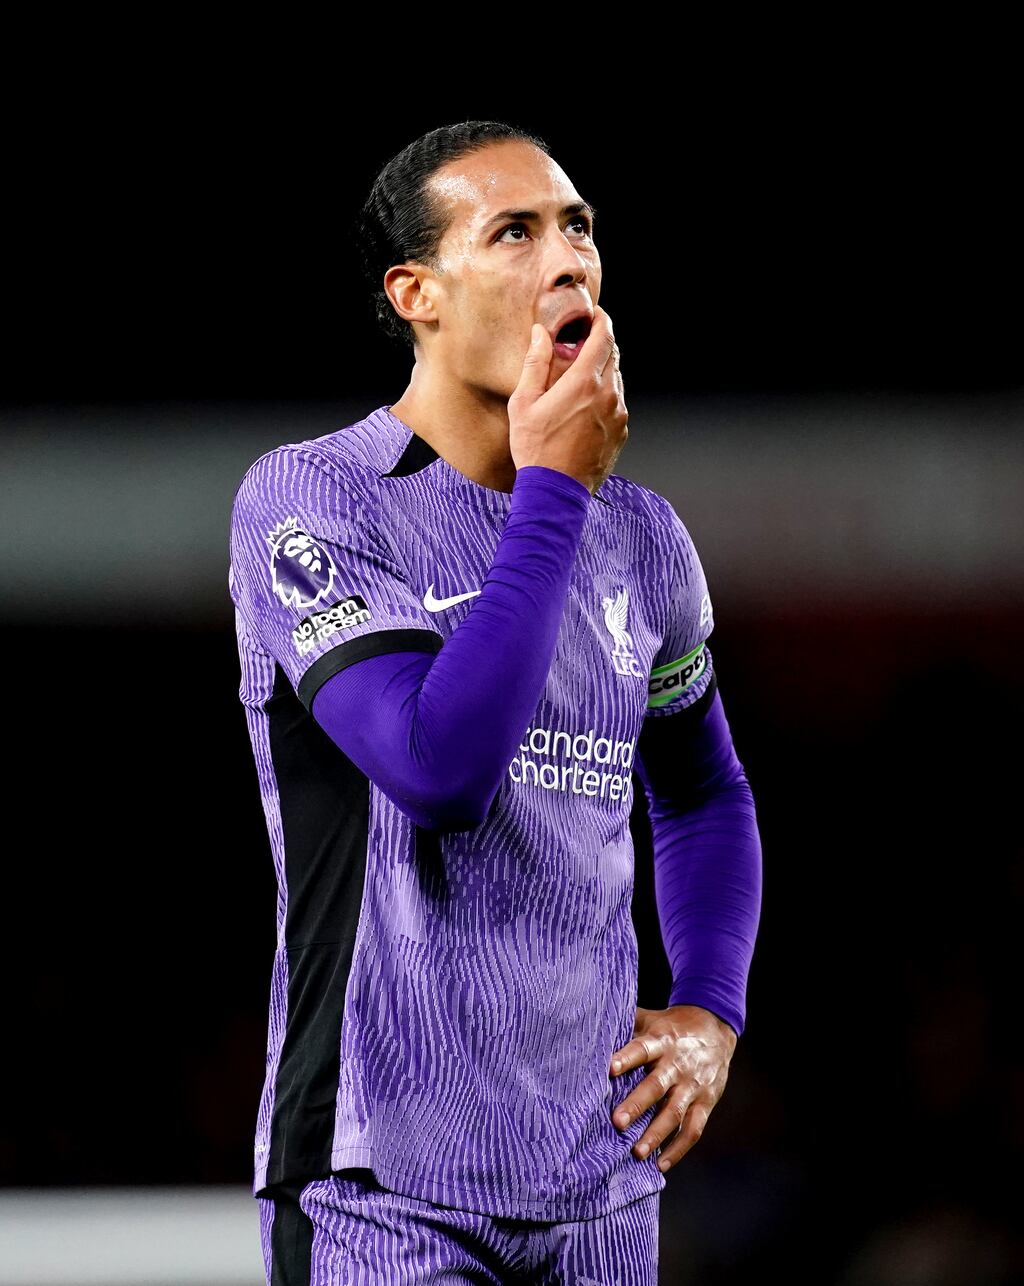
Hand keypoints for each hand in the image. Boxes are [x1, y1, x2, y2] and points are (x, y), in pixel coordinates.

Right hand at [508, 305, 627, 494]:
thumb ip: (535, 364)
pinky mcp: (620, 433)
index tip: (594, 314)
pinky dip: (604, 397)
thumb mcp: (524, 404)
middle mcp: (608, 395)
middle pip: (613, 356)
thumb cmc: (535, 449)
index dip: (601, 320)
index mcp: (584, 382)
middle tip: (581, 344)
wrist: (555, 492)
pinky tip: (584, 407)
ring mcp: (618, 416)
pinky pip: (617, 405)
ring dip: (601, 372)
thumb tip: (540, 334)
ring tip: (579, 379)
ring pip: (616, 381)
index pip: (604, 337)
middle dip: (599, 345)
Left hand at [608, 1003, 737, 1172]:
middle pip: (657, 1085)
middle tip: (617, 1122)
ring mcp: (693, 1086)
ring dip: (656, 1134)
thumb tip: (590, 1029)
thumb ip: (626, 1025)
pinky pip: (693, 1129)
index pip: (642, 1049)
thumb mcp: (650, 1019)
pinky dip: (678, 1149)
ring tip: (636, 1152)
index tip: (609, 1068)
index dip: (626, 1058)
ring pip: (674, 1112)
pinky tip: (660, 1164)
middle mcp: (678, 1064)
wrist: (716, 1028)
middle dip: (637, 1105)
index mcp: (661, 1041)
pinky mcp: (705, 1103)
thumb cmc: (671, 1026)